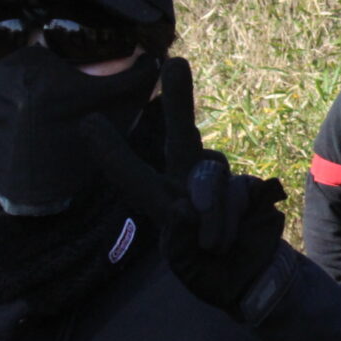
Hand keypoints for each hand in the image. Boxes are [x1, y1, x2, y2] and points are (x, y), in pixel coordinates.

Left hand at [83, 58, 286, 316]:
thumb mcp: (186, 264)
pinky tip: (234, 237)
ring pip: (212, 174)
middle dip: (180, 100)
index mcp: (163, 202)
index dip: (111, 151)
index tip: (87, 123)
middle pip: (183, 136)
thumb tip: (191, 207)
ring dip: (212, 211)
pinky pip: (240, 192)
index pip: (132, 175)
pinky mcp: (252, 188)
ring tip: (212, 244)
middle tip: (175, 62)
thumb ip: (184, 235)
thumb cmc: (209, 273)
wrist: (253, 279)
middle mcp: (190, 184)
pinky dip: (232, 219)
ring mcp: (223, 184)